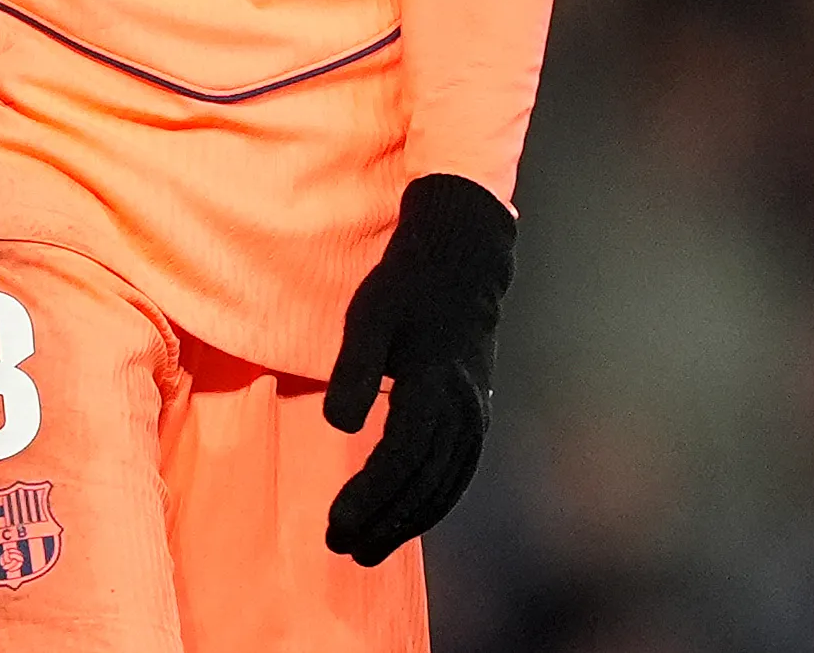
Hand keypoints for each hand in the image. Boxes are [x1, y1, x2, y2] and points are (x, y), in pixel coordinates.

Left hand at [324, 174, 515, 566]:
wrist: (462, 263)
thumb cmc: (406, 287)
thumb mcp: (369, 316)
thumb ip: (353, 370)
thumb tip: (338, 425)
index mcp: (435, 382)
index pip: (402, 455)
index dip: (369, 495)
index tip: (335, 522)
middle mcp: (464, 406)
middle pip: (424, 480)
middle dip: (383, 520)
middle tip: (340, 546)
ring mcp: (476, 413)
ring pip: (445, 485)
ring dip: (407, 522)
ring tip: (365, 550)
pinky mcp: (477, 416)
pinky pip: (459, 474)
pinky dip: (433, 504)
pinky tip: (406, 521)